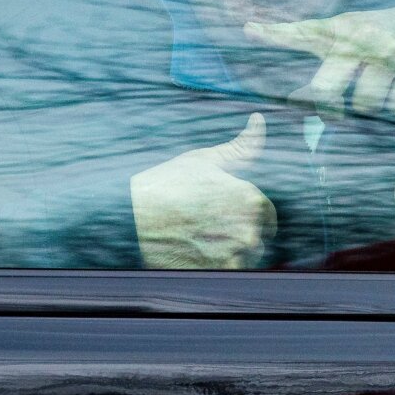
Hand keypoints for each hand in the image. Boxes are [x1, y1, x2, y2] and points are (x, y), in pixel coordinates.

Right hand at [131, 113, 277, 269]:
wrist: (130, 219)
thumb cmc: (166, 185)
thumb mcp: (204, 160)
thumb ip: (241, 145)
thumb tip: (259, 119)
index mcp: (250, 198)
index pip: (265, 212)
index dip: (245, 212)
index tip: (224, 214)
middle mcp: (249, 228)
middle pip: (254, 237)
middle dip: (236, 233)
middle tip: (204, 227)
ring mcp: (235, 255)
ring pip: (243, 258)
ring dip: (228, 253)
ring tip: (197, 242)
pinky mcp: (219, 276)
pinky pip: (229, 274)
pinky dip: (216, 268)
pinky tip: (194, 257)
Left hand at [244, 4, 394, 119]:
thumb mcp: (362, 34)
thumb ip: (333, 55)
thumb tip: (310, 99)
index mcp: (345, 28)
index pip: (305, 31)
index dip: (277, 33)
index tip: (250, 28)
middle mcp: (362, 36)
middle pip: (326, 89)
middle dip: (327, 110)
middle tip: (334, 116)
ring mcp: (388, 51)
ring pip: (365, 105)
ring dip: (375, 105)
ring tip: (390, 85)